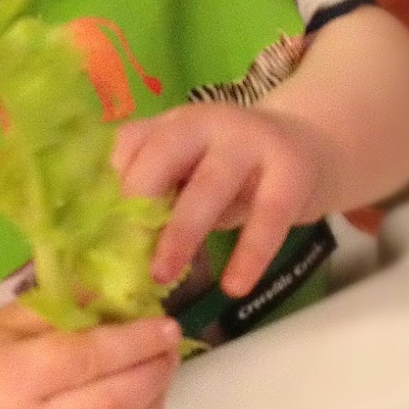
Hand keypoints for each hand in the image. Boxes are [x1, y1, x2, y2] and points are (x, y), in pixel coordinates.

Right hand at [0, 303, 181, 408]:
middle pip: (114, 402)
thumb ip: (65, 306)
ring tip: (159, 381)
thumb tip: (123, 296)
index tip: (167, 327)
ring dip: (154, 407)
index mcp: (13, 379)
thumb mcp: (11, 321)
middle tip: (169, 353)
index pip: (90, 359)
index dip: (137, 342)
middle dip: (153, 373)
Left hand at [112, 101, 330, 296]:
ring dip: (181, 233)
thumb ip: (156, 199)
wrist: (313, 145)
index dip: (106, 192)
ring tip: (163, 275)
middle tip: (121, 258)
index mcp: (171, 123)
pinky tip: (234, 286)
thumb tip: (107, 257)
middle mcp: (206, 122)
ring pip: (208, 186)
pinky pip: (267, 216)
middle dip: (136, 207)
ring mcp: (250, 141)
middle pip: (160, 156)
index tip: (94, 239)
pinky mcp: (292, 170)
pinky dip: (249, 254)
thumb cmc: (233, 172)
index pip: (125, 147)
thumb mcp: (191, 173)